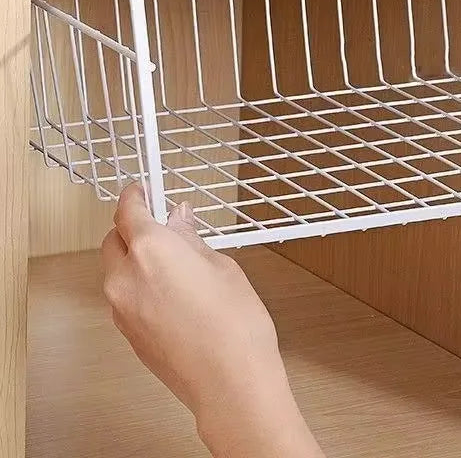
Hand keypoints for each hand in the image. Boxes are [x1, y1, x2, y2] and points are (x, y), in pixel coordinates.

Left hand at [101, 185, 323, 457]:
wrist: (230, 382)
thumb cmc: (234, 327)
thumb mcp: (222, 266)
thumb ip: (192, 240)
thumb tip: (180, 221)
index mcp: (152, 250)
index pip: (129, 210)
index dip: (135, 195)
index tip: (142, 189)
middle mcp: (127, 277)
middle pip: (114, 238)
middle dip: (133, 226)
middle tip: (164, 223)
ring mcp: (121, 307)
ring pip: (116, 267)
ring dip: (134, 256)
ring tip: (173, 259)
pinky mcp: (126, 331)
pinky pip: (123, 293)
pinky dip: (137, 282)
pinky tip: (170, 288)